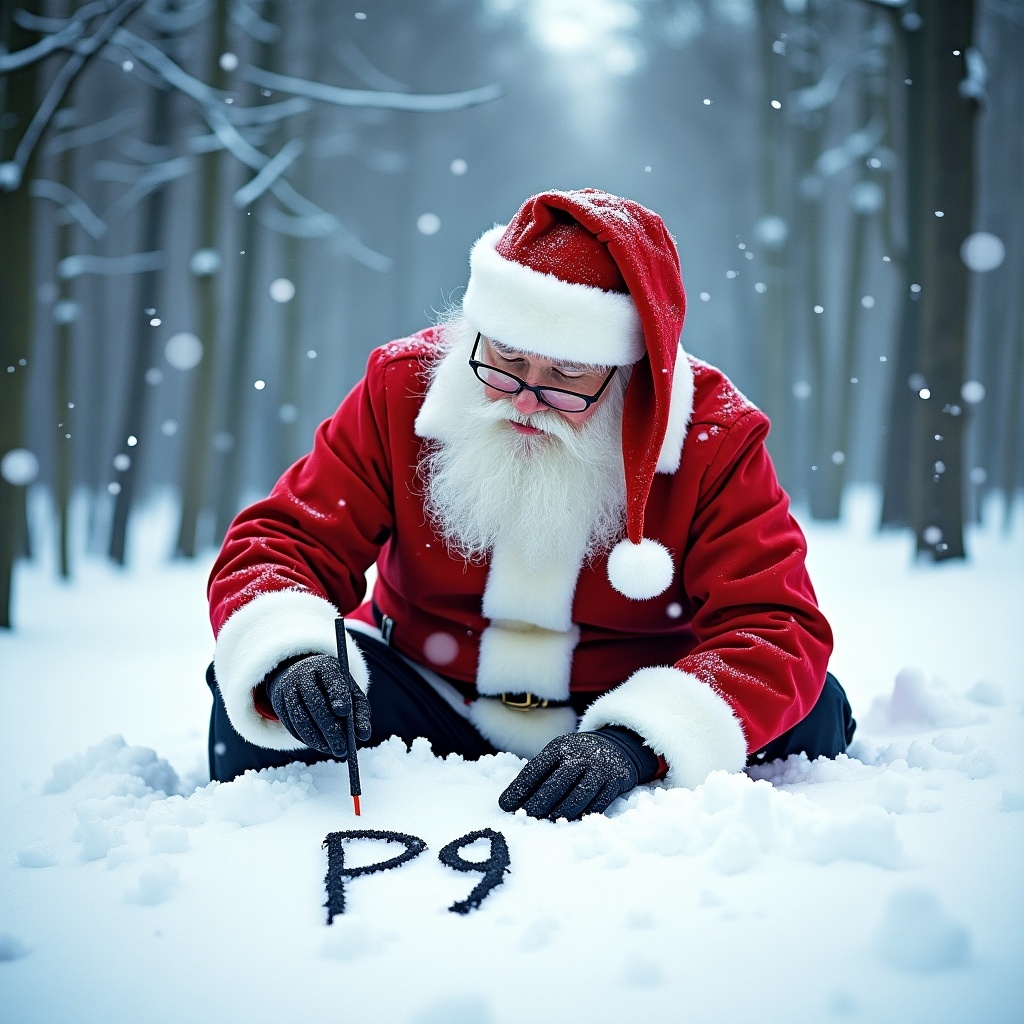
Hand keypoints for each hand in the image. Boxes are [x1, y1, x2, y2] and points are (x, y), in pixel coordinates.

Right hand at [265, 654, 370, 758]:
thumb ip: (359, 710)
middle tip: (343, 748)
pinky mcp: (278, 704)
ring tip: (332, 750)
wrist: (301, 674)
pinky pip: (291, 726)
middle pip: (316, 704)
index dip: (338, 695)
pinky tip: (320, 745)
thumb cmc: (333, 687)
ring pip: (301, 718)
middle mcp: (303, 676)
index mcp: (324, 667)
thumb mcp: (349, 691)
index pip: (331, 679)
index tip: (345, 712)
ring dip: (317, 739)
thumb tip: (364, 735)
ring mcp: (287, 690)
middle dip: (330, 729)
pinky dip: (306, 739)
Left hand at [498, 728, 659, 820]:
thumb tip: (512, 799)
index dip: (519, 789)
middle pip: (555, 784)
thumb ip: (540, 772)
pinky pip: (596, 805)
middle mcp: (580, 757)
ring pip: (576, 797)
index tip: (505, 804)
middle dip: (537, 803)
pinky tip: (571, 822)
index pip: (535, 769)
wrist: (619, 746)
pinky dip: (582, 815)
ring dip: (560, 813)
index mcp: (560, 747)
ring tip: (547, 821)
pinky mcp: (614, 784)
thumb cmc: (579, 755)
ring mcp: (598, 770)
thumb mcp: (560, 753)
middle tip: (525, 816)